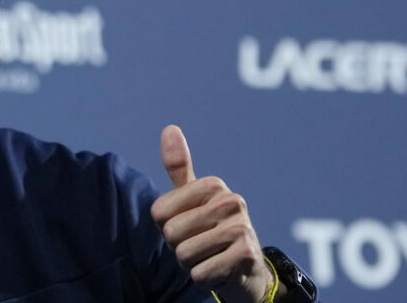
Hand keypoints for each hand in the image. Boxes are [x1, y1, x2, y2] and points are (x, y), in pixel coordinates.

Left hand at [150, 125, 273, 302]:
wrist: (244, 270)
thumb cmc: (209, 231)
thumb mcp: (191, 199)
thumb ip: (179, 167)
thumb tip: (169, 128)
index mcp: (213, 185)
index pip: (159, 213)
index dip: (166, 227)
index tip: (188, 227)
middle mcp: (231, 201)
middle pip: (171, 233)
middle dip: (179, 247)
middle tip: (200, 246)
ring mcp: (242, 227)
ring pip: (184, 254)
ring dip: (191, 264)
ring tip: (209, 257)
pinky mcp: (247, 255)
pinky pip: (200, 273)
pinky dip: (203, 278)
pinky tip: (219, 271)